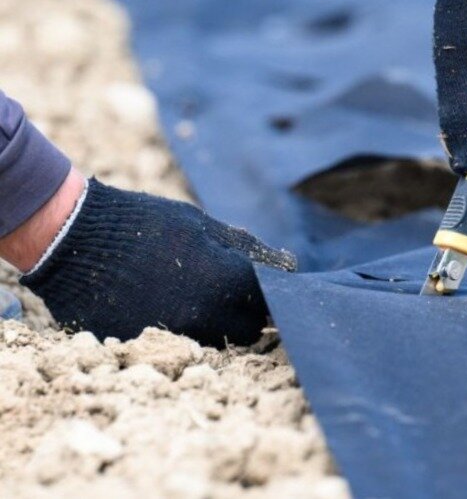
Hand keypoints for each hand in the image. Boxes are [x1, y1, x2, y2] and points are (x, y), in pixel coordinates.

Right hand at [19, 178, 295, 345]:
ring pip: (215, 343)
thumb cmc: (145, 223)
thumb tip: (289, 265)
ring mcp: (172, 338)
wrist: (72, 238)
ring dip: (215, 324)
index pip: (272, 302)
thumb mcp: (204, 226)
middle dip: (246, 312)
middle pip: (248, 330)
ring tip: (190, 295)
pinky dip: (179, 332)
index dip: (272, 292)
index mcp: (226, 285)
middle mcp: (204, 319)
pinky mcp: (142, 349)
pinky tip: (162, 306)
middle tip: (228, 289)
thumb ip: (250, 251)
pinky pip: (177, 348)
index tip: (263, 285)